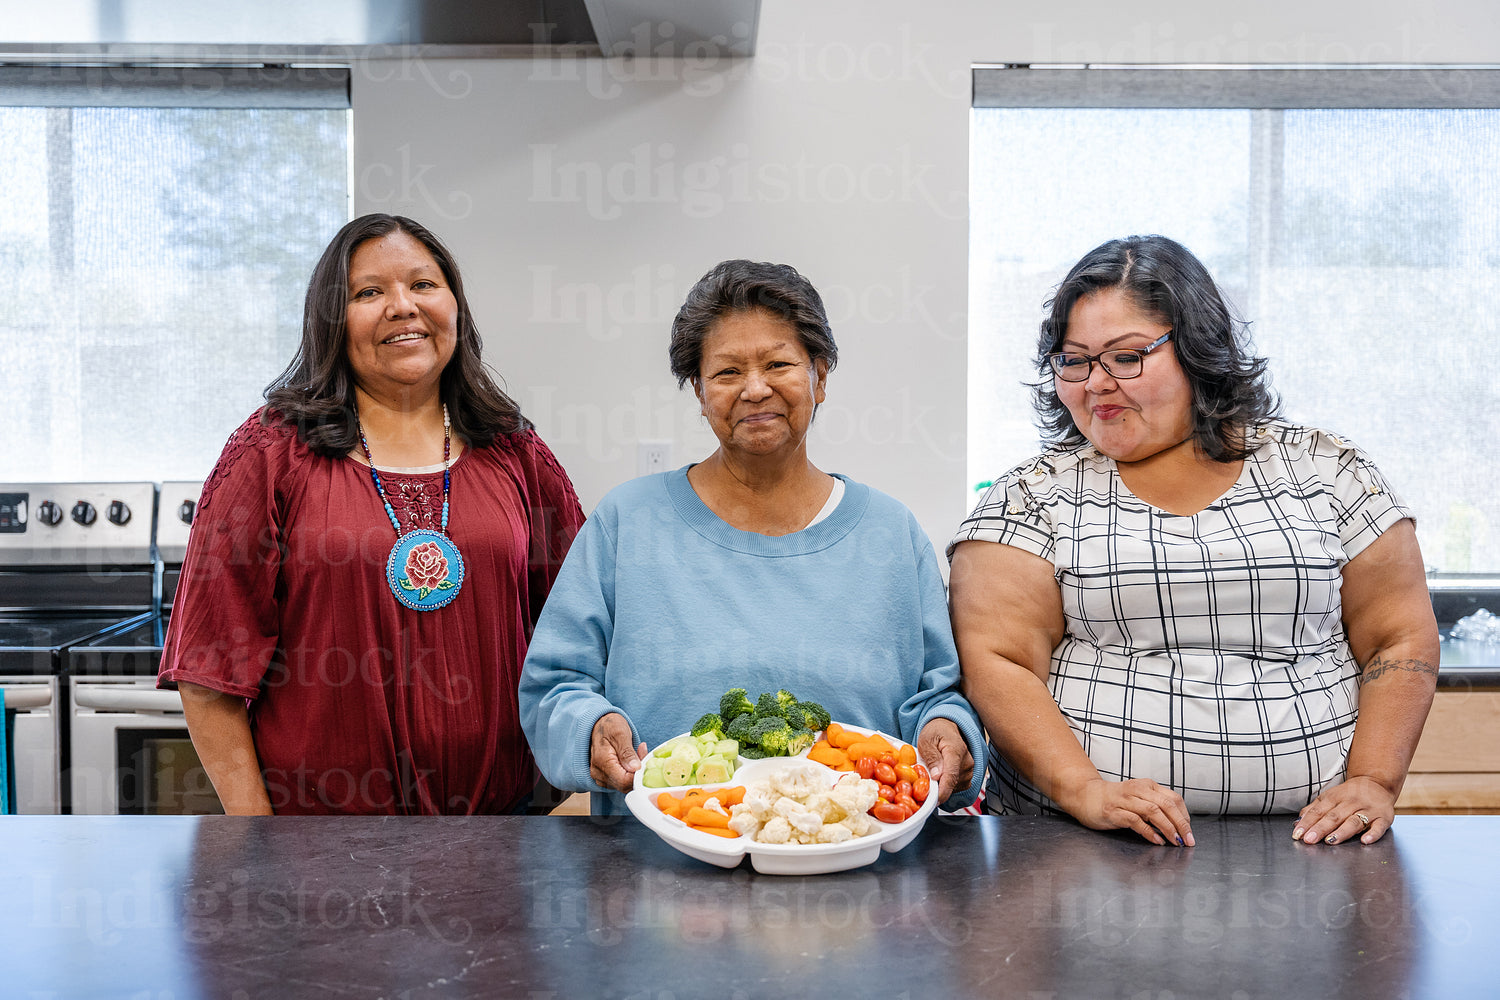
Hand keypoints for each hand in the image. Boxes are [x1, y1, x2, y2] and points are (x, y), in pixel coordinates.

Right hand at [589, 713, 645, 792]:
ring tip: (637, 752)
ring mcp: (600, 777)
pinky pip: (621, 781)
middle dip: (637, 772)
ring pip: (624, 784)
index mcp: (602, 762)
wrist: (598, 724)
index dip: (638, 774)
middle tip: (642, 752)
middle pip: (624, 785)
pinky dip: (629, 772)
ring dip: (634, 772)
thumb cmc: (609, 726)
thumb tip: (635, 768)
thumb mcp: (620, 733)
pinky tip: (631, 759)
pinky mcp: (604, 778)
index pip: (624, 781)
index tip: (644, 758)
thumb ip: (627, 752)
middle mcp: (598, 773)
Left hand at [917, 718, 973, 803]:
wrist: (947, 727)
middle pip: (952, 784)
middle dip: (937, 787)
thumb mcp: (926, 740)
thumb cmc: (936, 732)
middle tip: (923, 780)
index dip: (943, 791)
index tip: (934, 800)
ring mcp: (969, 769)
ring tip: (932, 772)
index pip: (951, 776)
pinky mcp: (968, 775)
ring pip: (955, 787)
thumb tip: (937, 776)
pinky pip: (957, 787)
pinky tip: (940, 776)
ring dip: (942, 785)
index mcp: (956, 751)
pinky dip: (947, 785)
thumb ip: (932, 757)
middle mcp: (967, 761)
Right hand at [1067, 777, 1194, 846]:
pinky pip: (1136, 821)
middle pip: (1166, 805)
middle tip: (1188, 840)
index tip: (1189, 831)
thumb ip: (1156, 806)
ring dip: (1168, 828)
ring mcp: (1125, 800)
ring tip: (1176, 841)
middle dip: (1181, 824)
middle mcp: (1137, 790)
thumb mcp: (1138, 797)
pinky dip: (1149, 832)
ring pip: (1153, 811)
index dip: (1184, 816)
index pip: (1173, 798)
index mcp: (1147, 786)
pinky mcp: (1114, 812)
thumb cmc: (1115, 800)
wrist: (1085, 795)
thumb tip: (1178, 825)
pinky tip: (1157, 841)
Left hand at [1293, 775, 1396, 844]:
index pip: (1318, 811)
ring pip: (1354, 821)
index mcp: (1335, 797)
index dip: (1307, 822)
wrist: (1378, 783)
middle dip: (1320, 828)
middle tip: (1309, 839)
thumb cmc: (1350, 794)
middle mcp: (1351, 803)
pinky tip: (1365, 841)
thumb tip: (1297, 822)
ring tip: (1330, 841)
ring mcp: (1368, 810)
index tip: (1297, 834)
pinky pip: (1379, 826)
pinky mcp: (1384, 817)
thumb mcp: (1330, 797)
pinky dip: (1372, 834)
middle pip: (1334, 816)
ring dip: (1342, 832)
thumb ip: (1314, 809)